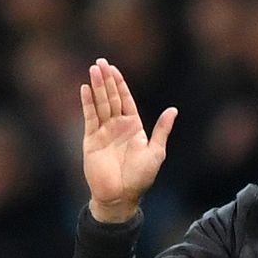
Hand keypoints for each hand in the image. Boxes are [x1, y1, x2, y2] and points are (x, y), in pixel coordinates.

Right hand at [80, 58, 177, 222]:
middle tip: (100, 61)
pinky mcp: (91, 140)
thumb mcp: (156, 151)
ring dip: (96, 87)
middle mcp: (117, 126)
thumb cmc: (141, 177)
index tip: (114, 69)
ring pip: (99, 104)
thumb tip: (173, 110)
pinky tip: (84, 89)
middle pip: (111, 98)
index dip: (120, 84)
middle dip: (106, 80)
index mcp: (133, 126)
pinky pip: (89, 118)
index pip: (125, 100)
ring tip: (93, 69)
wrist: (121, 196)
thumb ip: (162, 130)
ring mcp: (103, 132)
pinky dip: (87, 103)